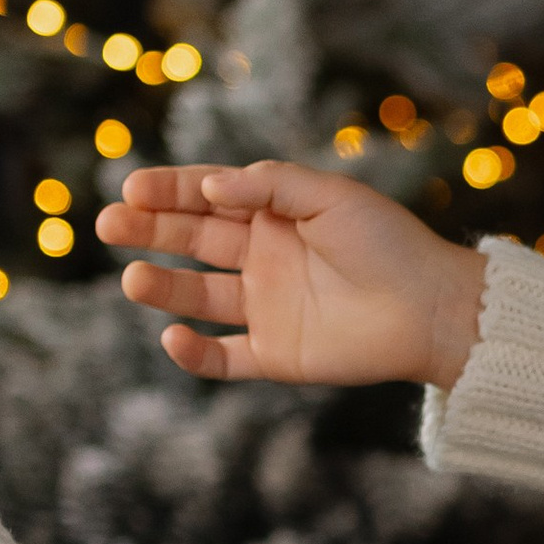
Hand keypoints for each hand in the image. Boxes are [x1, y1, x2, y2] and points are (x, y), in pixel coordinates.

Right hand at [95, 160, 485, 389]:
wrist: (433, 309)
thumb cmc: (389, 243)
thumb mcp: (331, 196)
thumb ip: (269, 186)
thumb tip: (210, 188)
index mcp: (274, 214)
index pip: (207, 197)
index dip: (168, 191)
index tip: (133, 188)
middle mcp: (263, 258)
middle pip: (191, 240)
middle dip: (148, 231)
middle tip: (110, 225)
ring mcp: (266, 307)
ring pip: (197, 295)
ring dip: (162, 286)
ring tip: (134, 280)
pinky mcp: (275, 354)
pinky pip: (223, 357)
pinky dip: (195, 353)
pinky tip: (174, 338)